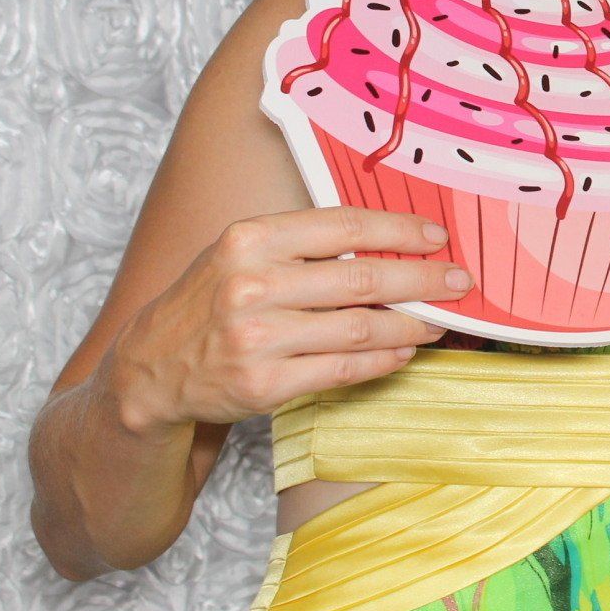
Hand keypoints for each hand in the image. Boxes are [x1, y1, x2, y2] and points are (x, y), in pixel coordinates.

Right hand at [109, 206, 470, 434]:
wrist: (149, 371)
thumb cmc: (211, 301)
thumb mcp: (241, 253)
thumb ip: (304, 243)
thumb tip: (390, 240)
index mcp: (250, 238)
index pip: (344, 225)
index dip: (400, 230)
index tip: (437, 236)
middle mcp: (252, 285)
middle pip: (362, 279)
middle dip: (423, 280)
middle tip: (460, 281)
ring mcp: (257, 338)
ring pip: (360, 329)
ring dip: (411, 325)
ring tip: (439, 320)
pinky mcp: (263, 385)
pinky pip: (343, 370)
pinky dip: (382, 361)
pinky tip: (403, 352)